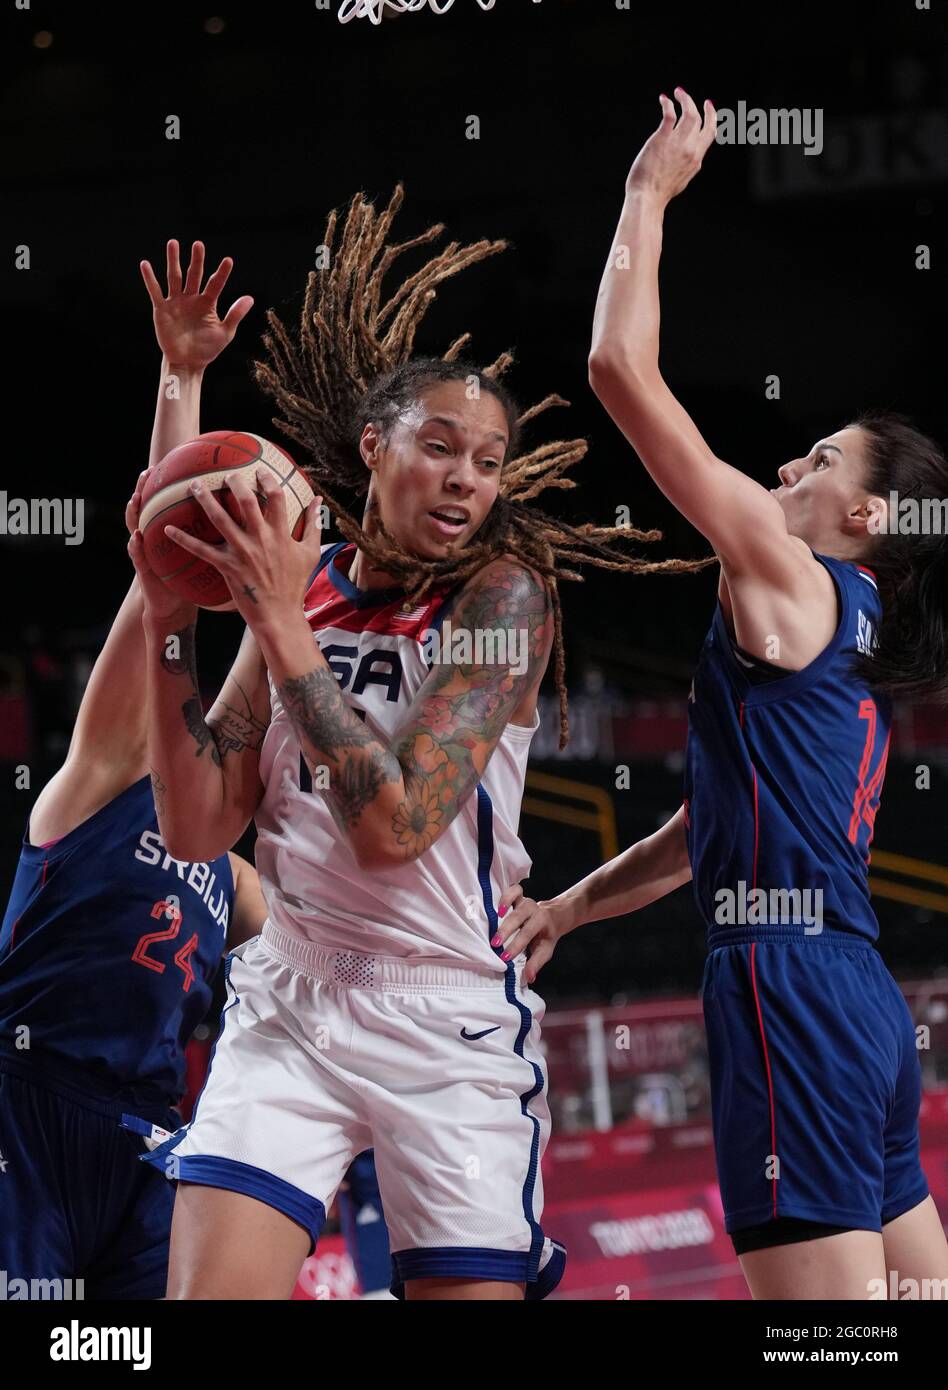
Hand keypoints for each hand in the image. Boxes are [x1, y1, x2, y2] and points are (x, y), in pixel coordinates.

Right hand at [126, 471, 199, 626]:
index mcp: (170, 530)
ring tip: (134, 498)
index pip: (166, 504)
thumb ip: (212, 535)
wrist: (171, 606)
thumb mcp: (201, 555)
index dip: (167, 485)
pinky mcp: (143, 570)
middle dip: (145, 488)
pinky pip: (137, 556)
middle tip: (148, 471)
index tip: (172, 464)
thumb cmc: (187, 579)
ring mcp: (146, 551)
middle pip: (148, 507)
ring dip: (133, 511)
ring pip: (135, 526)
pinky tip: (135, 537)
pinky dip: (134, 546)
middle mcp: (155, 537)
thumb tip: (240, 519)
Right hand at [140, 240, 253, 370]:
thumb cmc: (207, 349)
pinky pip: (155, 291)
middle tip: (198, 244)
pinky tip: (145, 264)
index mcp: (207, 303)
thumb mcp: (225, 333)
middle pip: (194, 275)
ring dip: (173, 260)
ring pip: (175, 277)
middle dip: (196, 260)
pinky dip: (150, 279)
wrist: (187, 363)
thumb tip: (250, 298)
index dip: (222, 273)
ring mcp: (176, 302)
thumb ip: (235, 314)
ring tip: (173, 243)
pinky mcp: (161, 309)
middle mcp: (191, 299)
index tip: (228, 261)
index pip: (215, 284)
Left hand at [162, 468, 323, 628]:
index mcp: (281, 535)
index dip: (267, 481)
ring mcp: (242, 553)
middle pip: (246, 502)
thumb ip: (314, 525)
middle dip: (235, 483)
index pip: (275, 498)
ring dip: (205, 500)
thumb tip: (318, 501)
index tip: (260, 471)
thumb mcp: (310, 553)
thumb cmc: (295, 585)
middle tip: (226, 473)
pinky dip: (183, 539)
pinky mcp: (227, 567)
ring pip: (220, 520)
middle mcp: (260, 540)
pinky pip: (201, 550)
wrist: (280, 615)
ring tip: (194, 485)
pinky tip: (167, 529)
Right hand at [492, 884, 570, 984]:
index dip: (516, 945)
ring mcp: (526, 900)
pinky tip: (496, 905)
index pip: (527, 934)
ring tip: (494, 916)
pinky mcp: (519, 895)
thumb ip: (536, 963)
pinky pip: (512, 889)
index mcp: (542, 922)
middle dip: (506, 929)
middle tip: (495, 943)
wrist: (556, 915)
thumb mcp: (545, 950)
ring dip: (504, 905)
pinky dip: (505, 894)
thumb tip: (529, 978)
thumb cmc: (547, 935)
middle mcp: (534, 909)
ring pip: (516, 898)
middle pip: (518, 916)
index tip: (505, 957)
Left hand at [626, 88, 715, 205]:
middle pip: (702, 120)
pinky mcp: (662, 138)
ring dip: (685, 99)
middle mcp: (691, 149)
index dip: (711, 117)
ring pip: (689, 113)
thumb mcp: (682, 180)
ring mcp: (678, 143)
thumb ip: (687, 167)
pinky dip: (668, 103)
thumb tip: (690, 162)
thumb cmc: (659, 193)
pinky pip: (669, 114)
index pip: (709, 133)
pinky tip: (664, 99)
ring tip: (677, 93)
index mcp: (696, 160)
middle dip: (699, 105)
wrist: (647, 198)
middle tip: (690, 97)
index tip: (708, 108)